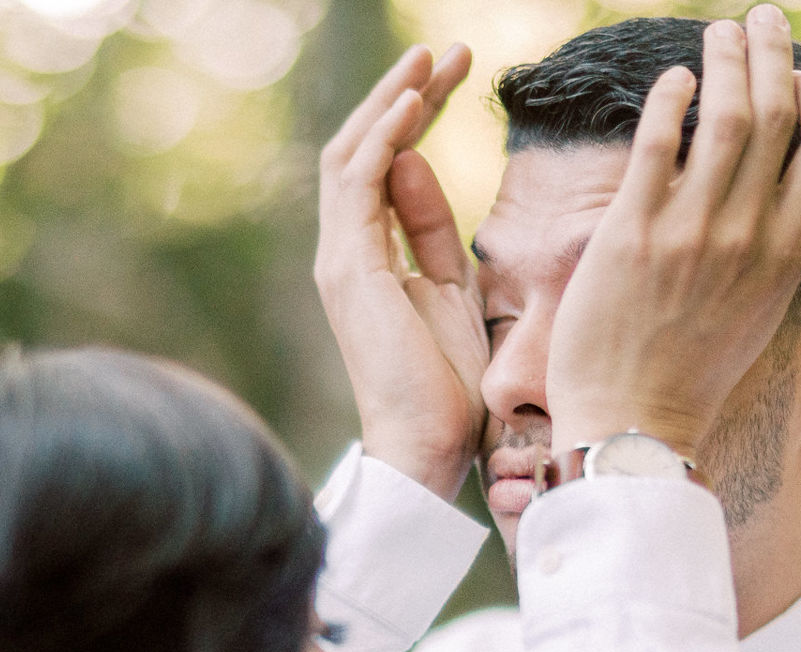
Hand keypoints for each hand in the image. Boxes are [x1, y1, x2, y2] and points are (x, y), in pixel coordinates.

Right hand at [315, 45, 485, 503]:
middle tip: (449, 51)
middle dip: (407, 96)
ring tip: (431, 58)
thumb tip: (420, 166)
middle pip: (367, 150)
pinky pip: (360, 186)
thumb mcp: (455, 295)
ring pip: (355, 156)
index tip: (458, 76)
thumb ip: (435, 234)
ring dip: (394, 102)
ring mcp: (342, 260)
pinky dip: (385, 139)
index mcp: (372, 261)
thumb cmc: (448, 393)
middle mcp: (346, 254)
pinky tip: (413, 103)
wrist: (427, 450)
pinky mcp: (351, 269)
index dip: (421, 118)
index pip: (388, 169)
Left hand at [545, 6, 800, 458]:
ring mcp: (691, 231)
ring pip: (725, 113)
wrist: (632, 424)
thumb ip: (770, 248)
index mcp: (789, 253)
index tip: (800, 74)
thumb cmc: (688, 375)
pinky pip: (657, 141)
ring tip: (717, 34)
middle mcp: (748, 235)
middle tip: (762, 22)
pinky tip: (670, 81)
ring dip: (724, 59)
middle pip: (779, 112)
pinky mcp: (631, 232)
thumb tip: (776, 198)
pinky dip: (669, 97)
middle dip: (774, 53)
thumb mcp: (756, 310)